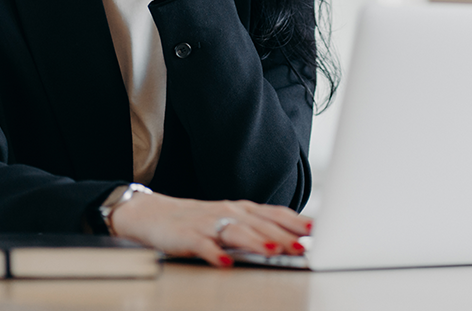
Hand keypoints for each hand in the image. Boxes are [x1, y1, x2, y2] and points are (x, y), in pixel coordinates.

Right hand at [111, 192, 311, 267]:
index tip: (316, 230)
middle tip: (303, 246)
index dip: (295, 221)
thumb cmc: (198, 219)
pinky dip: (215, 254)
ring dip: (257, 242)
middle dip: (283, 235)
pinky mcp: (188, 236)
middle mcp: (228, 212)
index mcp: (240, 208)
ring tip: (274, 251)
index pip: (273, 213)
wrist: (155, 214)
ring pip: (237, 232)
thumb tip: (292, 238)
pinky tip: (226, 263)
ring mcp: (208, 223)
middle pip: (260, 223)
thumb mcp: (230, 220)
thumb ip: (257, 227)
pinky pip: (204, 246)